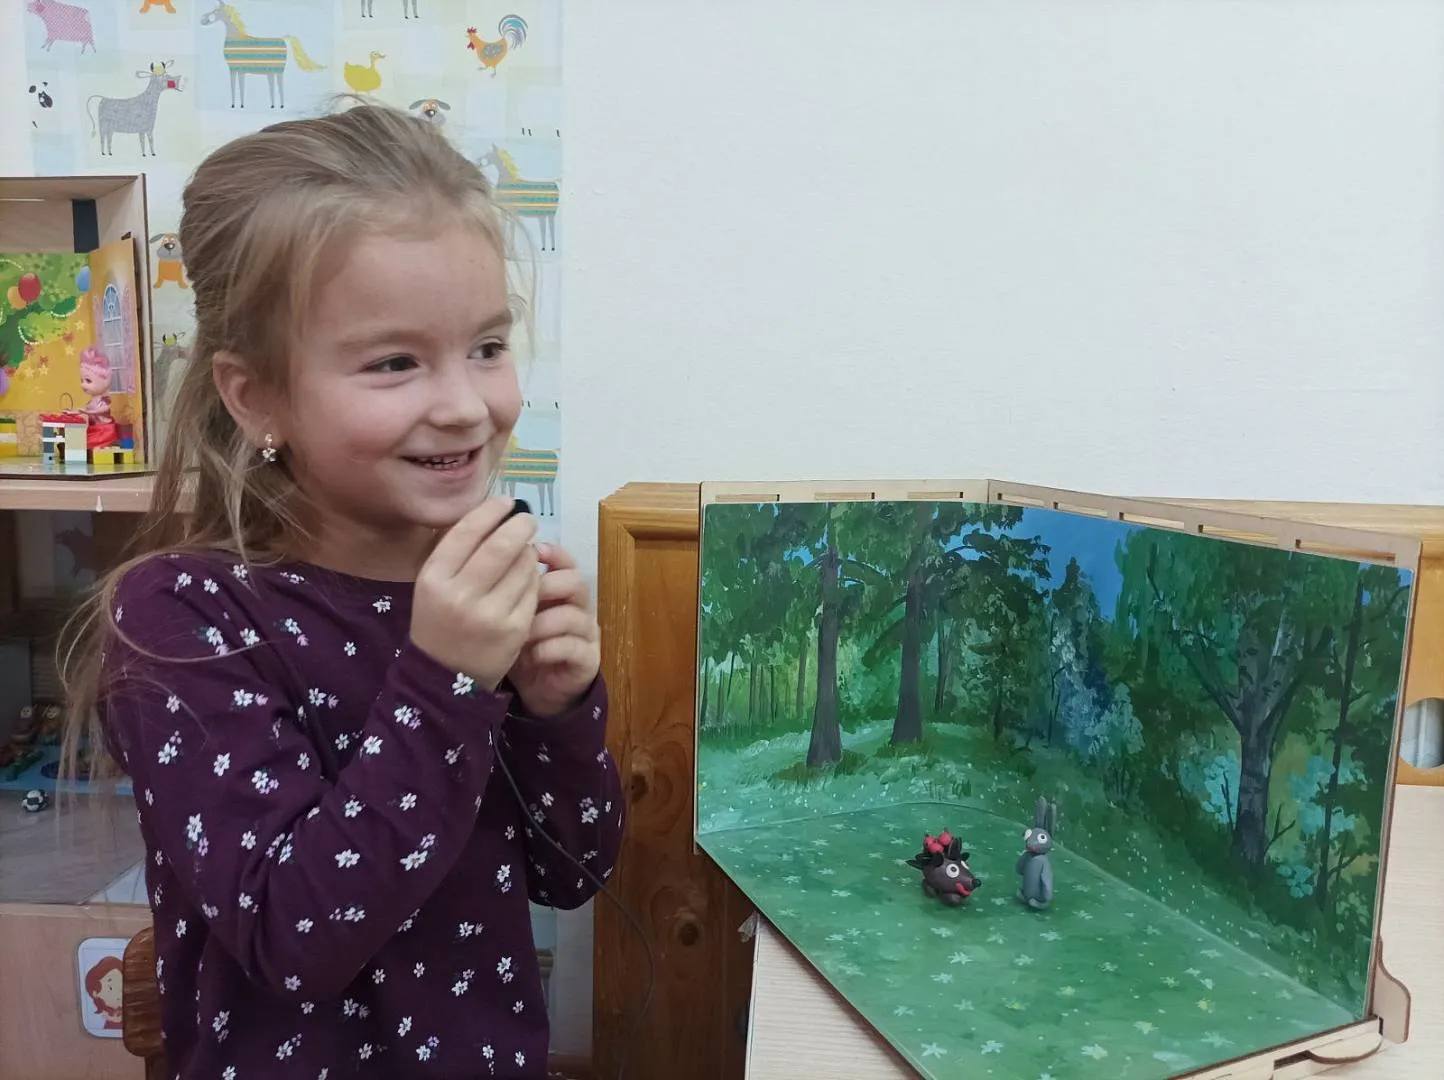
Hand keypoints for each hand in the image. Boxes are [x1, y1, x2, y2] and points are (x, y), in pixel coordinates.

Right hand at [411, 498, 539, 689]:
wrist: (444, 677)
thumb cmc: (439, 621)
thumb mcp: (432, 585)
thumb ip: (456, 552)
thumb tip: (492, 513)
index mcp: (433, 579)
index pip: (466, 532)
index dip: (490, 511)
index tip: (506, 501)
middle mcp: (459, 595)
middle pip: (500, 546)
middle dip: (520, 526)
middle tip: (528, 520)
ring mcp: (489, 614)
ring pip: (522, 566)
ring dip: (529, 552)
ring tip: (525, 550)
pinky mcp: (514, 629)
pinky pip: (532, 590)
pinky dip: (533, 577)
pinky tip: (528, 576)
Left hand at [508, 543, 600, 717]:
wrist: (538, 687)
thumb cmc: (520, 644)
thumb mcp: (508, 614)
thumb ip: (505, 587)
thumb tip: (487, 555)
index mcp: (560, 590)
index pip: (565, 561)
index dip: (553, 553)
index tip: (533, 551)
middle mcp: (578, 607)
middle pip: (576, 582)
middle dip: (548, 585)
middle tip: (523, 597)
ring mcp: (586, 634)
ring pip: (574, 615)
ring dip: (544, 621)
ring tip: (522, 633)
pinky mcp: (587, 660)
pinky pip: (574, 647)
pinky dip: (550, 648)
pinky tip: (533, 654)